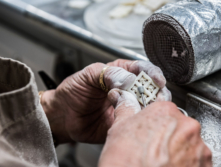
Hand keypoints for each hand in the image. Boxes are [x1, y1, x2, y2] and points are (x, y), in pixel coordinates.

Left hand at [41, 59, 170, 143]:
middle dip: (157, 92)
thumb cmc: (73, 91)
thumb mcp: (88, 75)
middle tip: (157, 97)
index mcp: (120, 73)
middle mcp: (127, 90)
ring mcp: (127, 106)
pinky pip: (137, 122)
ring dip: (152, 107)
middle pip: (151, 88)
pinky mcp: (124, 122)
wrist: (63, 116)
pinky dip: (141, 121)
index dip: (152, 73)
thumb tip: (129, 79)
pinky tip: (138, 120)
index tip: (158, 80)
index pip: (142, 69)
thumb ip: (108, 74)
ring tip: (149, 109)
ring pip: (148, 106)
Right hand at [99, 89, 211, 166]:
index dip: (157, 122)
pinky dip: (187, 164)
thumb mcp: (119, 128)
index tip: (153, 129)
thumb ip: (126, 109)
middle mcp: (186, 126)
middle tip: (156, 148)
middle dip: (170, 135)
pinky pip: (197, 160)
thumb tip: (122, 99)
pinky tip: (170, 166)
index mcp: (166, 111)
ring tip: (162, 160)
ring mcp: (197, 147)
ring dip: (180, 150)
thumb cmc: (126, 159)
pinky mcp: (203, 165)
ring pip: (189, 144)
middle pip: (180, 127)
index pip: (166, 110)